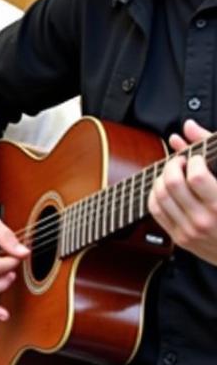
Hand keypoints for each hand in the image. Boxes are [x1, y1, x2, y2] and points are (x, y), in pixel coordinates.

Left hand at [149, 119, 216, 264]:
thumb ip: (211, 146)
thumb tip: (188, 125)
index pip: (196, 176)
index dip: (195, 160)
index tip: (199, 158)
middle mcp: (204, 221)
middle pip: (172, 183)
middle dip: (173, 164)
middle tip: (181, 161)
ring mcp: (189, 231)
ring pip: (159, 196)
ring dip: (162, 177)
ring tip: (174, 172)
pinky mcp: (179, 238)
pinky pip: (155, 210)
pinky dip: (155, 193)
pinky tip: (166, 186)